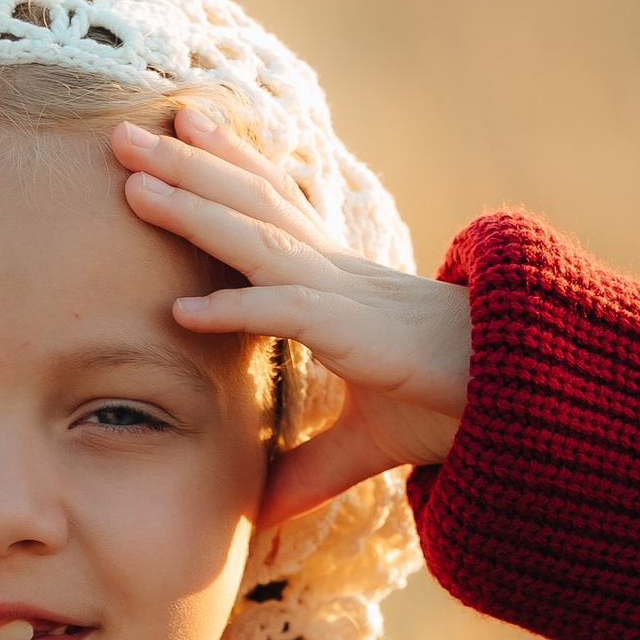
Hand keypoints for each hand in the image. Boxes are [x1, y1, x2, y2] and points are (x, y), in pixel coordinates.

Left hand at [113, 105, 469, 521]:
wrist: (518, 398)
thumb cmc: (450, 403)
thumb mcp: (363, 440)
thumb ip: (307, 467)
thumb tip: (261, 514)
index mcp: (336, 279)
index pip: (272, 204)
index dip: (227, 161)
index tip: (182, 125)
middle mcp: (332, 271)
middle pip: (247, 200)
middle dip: (184, 163)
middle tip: (121, 132)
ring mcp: (341, 295)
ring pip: (254, 236)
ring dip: (191, 206)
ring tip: (132, 181)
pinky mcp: (354, 332)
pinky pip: (286, 313)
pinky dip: (237, 308)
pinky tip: (184, 310)